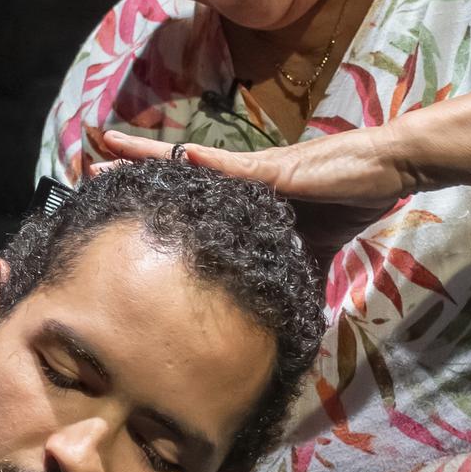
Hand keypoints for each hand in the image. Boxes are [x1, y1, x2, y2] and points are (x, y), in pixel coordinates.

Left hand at [96, 127, 414, 267]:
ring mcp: (253, 173)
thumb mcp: (313, 251)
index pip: (190, 198)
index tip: (114, 199)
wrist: (385, 171)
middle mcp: (240, 182)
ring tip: (102, 150)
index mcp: (246, 201)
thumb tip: (286, 320)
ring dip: (145, 159)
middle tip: (85, 170)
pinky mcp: (274, 170)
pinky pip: (232, 168)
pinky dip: (203, 165)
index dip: (153, 197)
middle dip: (129, 173)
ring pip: (188, 165)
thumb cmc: (350, 199)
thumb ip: (294, 275)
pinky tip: (170, 160)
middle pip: (174, 177)